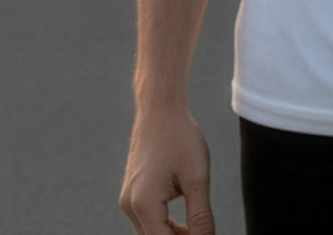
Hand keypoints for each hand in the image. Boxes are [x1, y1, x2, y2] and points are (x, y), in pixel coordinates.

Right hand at [120, 105, 213, 234]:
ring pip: (150, 233)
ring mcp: (128, 200)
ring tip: (198, 230)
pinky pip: (148, 220)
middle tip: (205, 233)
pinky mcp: (132, 193)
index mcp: (144, 204)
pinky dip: (164, 226)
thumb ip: (201, 216)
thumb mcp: (198, 178)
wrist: (160, 109)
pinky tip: (184, 224)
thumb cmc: (180, 137)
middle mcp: (130, 206)